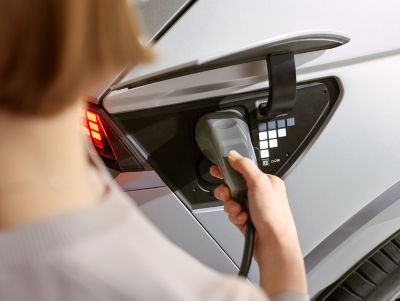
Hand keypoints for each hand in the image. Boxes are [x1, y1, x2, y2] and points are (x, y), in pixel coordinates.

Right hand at [211, 150, 306, 294]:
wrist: (274, 244)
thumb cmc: (275, 216)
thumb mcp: (259, 183)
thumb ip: (245, 166)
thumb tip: (234, 156)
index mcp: (266, 181)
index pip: (243, 169)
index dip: (228, 169)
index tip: (217, 169)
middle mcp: (260, 193)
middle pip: (233, 185)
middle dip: (228, 192)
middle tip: (228, 195)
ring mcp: (253, 207)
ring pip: (231, 200)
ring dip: (232, 206)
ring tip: (240, 212)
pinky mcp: (247, 219)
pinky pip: (233, 213)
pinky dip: (235, 217)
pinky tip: (243, 220)